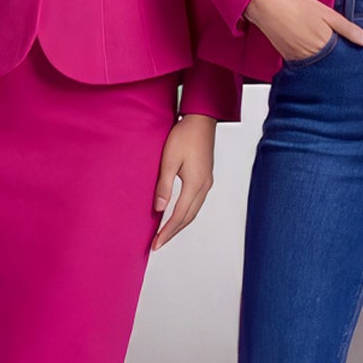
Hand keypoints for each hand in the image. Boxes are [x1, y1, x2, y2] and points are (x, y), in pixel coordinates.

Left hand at [152, 113, 215, 250]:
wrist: (201, 119)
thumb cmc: (184, 135)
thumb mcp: (169, 160)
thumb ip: (164, 186)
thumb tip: (160, 210)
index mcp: (195, 184)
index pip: (179, 216)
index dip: (167, 232)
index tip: (155, 244)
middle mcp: (204, 186)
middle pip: (188, 217)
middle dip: (173, 232)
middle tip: (158, 244)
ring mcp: (207, 182)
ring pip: (193, 211)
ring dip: (180, 224)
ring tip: (165, 233)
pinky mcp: (206, 177)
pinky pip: (196, 202)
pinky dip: (186, 213)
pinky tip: (177, 214)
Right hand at [245, 0, 362, 59]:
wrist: (270, 9)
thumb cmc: (299, 8)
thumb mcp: (328, 14)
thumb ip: (349, 29)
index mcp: (326, 46)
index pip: (346, 59)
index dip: (353, 57)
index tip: (360, 57)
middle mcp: (314, 58)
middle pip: (333, 66)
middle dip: (340, 63)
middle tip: (347, 57)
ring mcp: (301, 61)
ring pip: (320, 67)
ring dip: (327, 63)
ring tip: (330, 54)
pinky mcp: (290, 61)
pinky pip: (307, 65)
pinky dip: (313, 62)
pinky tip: (315, 52)